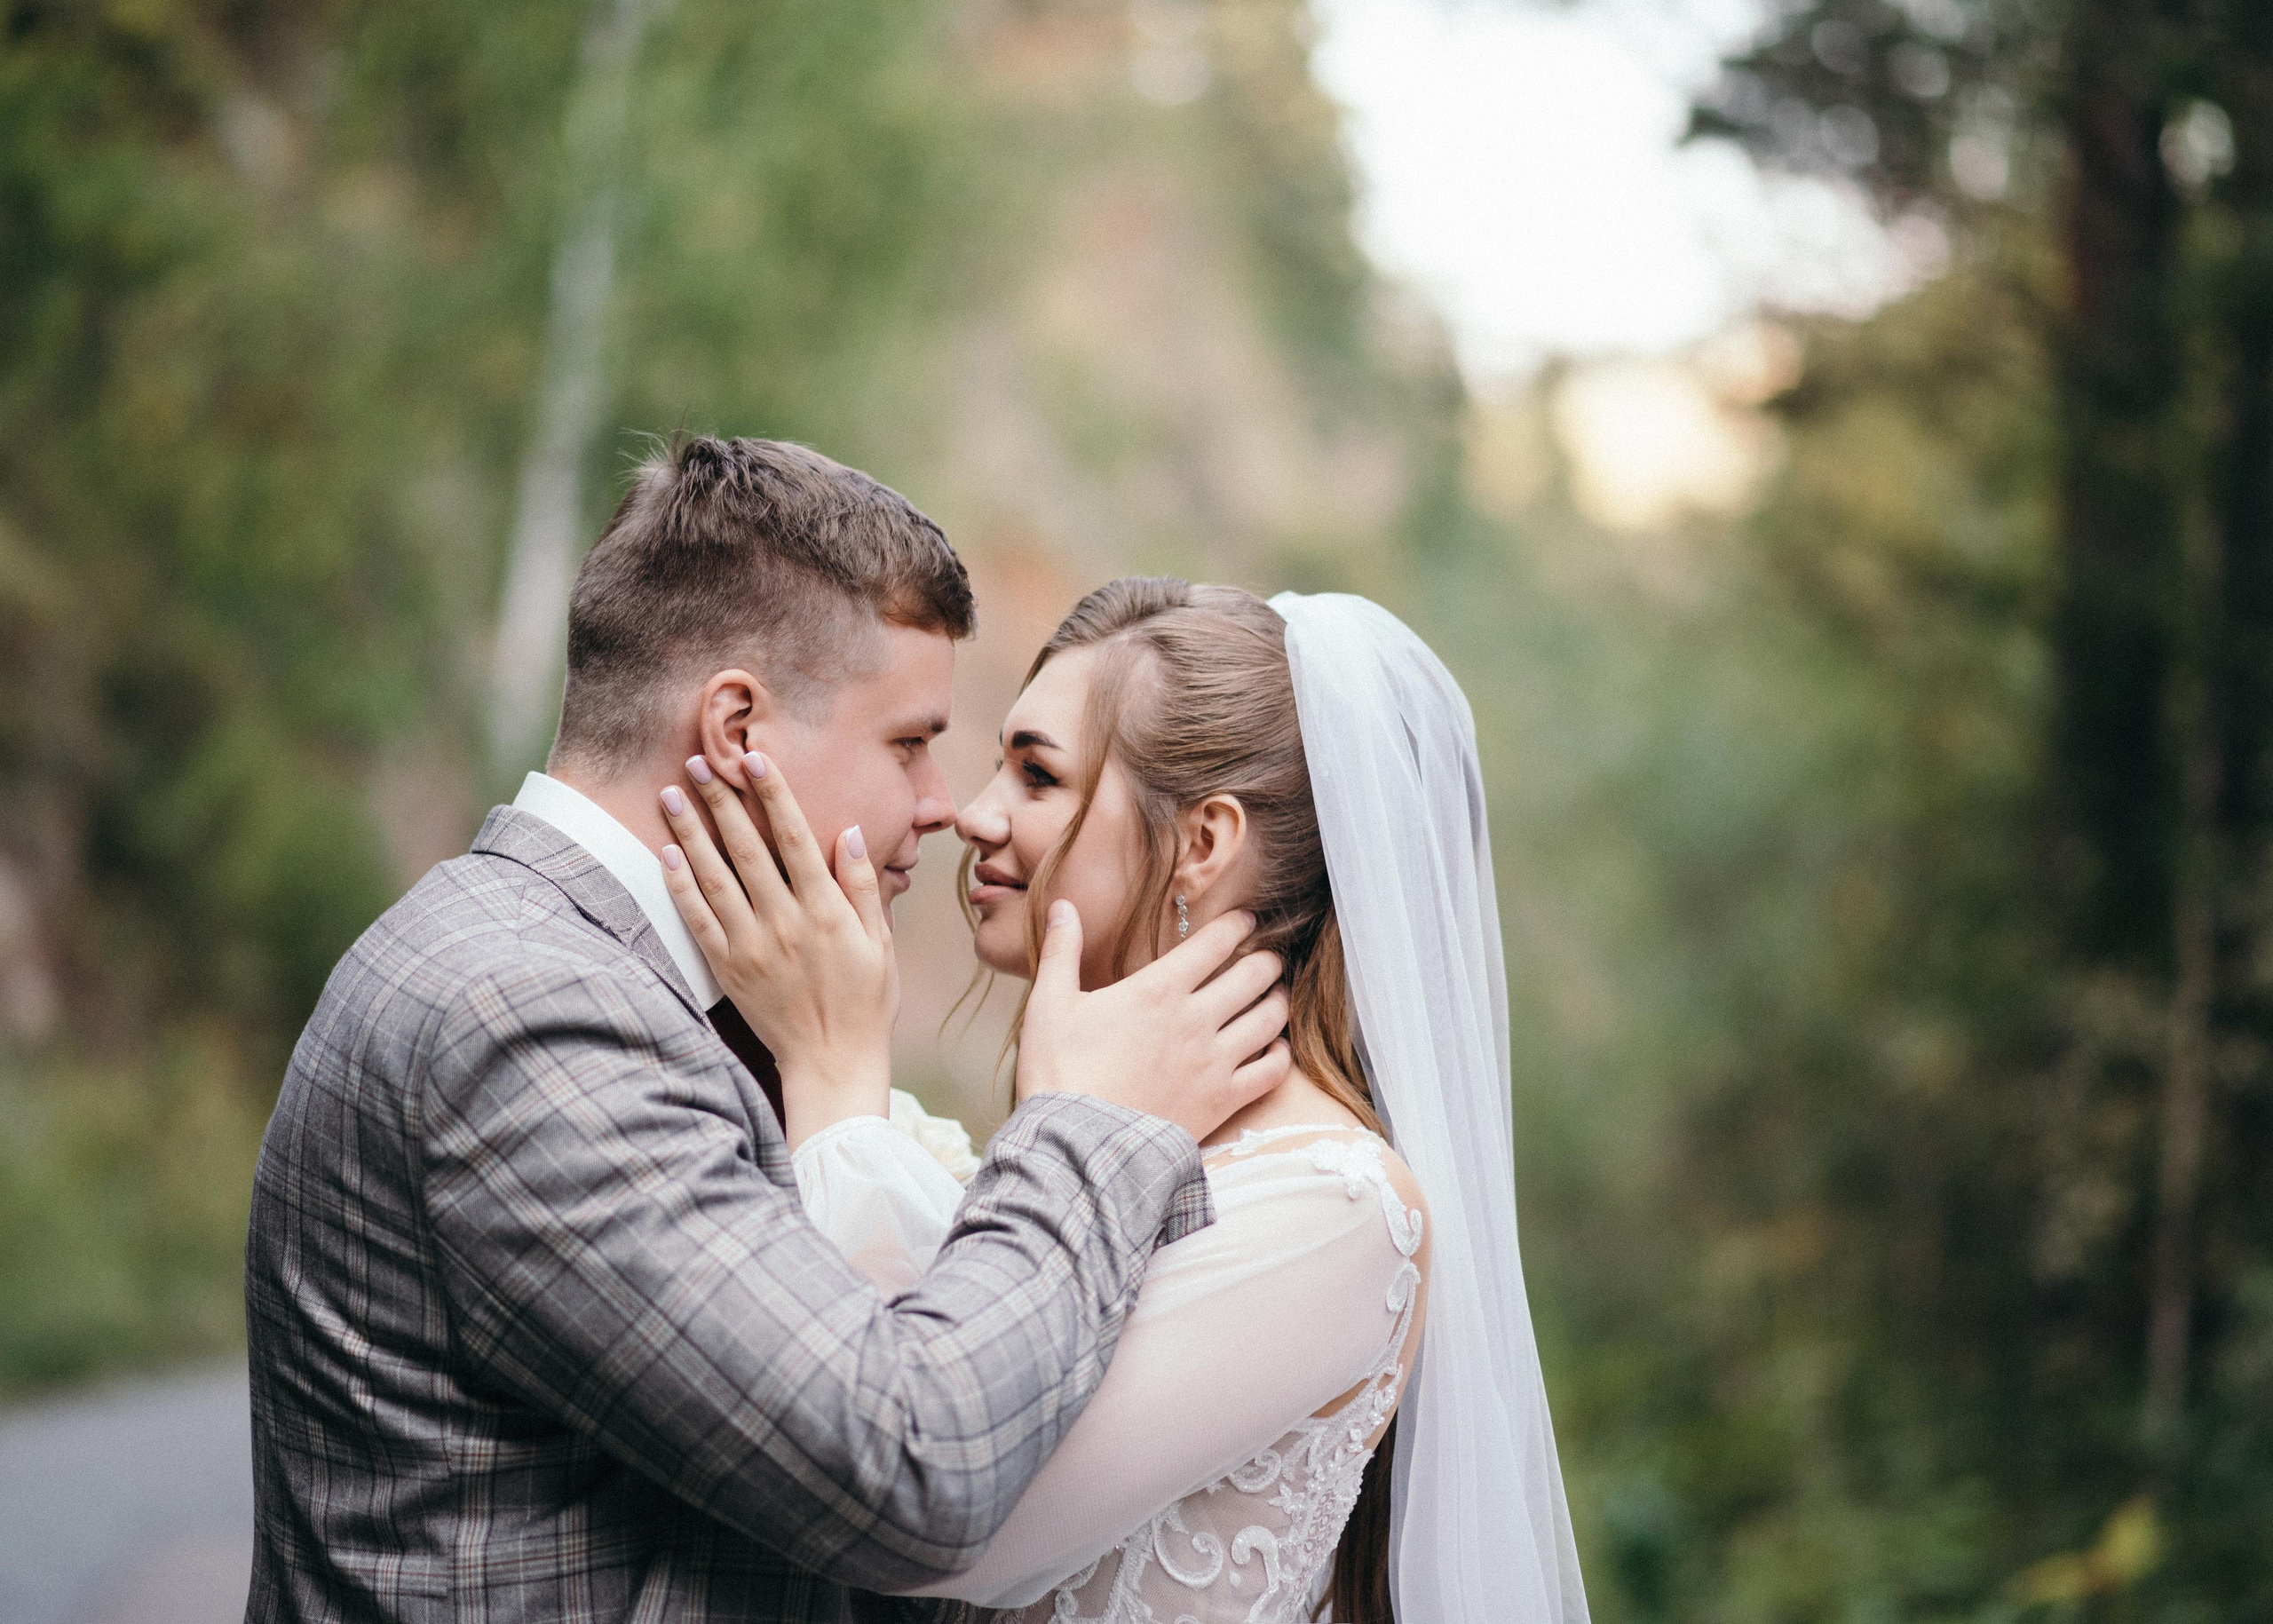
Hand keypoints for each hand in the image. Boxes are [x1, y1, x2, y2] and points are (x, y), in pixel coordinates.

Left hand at [659, 752, 895, 1147]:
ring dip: (690, 833)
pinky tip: (667, 855)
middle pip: (746, 849)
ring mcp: (751, 947)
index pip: (795, 839)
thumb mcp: (880, 942)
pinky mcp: (728, 970)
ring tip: (670, 795)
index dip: (774, 795)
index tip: (756, 758)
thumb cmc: (865, 1001)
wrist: (832, 1062)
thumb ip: (863, 885)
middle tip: (698, 761)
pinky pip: (697, 921)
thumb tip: (849, 831)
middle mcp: (784, 923)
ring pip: (714, 878)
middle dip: (721, 801)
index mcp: (826, 911)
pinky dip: (680, 887)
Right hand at [1017, 900, 1290, 1144]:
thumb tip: (1063, 905)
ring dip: (1279, 1002)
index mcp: (1158, 989)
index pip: (1214, 943)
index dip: (1237, 924)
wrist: (1077, 1144)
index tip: (1247, 919)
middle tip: (1268, 957)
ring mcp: (1213, 1062)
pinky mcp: (1221, 1101)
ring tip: (1277, 995)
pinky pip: (1271, 1073)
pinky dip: (1280, 1056)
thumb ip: (1062, 951)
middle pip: (1254, 976)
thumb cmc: (1059, 1072)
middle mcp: (1195, 1019)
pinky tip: (1276, 1049)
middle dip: (1266, 960)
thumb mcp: (1049, 1004)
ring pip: (1269, 1020)